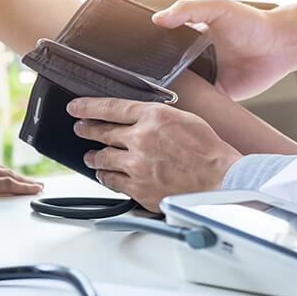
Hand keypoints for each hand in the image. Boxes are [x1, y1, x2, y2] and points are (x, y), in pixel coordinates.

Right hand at [0, 146, 42, 199]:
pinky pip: (8, 185)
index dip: (1, 171)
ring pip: (9, 176)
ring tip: (37, 187)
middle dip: (17, 176)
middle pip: (2, 170)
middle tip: (31, 182)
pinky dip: (23, 187)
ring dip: (24, 182)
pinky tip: (33, 189)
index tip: (9, 175)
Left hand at [67, 98, 241, 211]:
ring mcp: (137, 165)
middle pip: (102, 132)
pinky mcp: (138, 188)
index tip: (75, 108)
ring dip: (93, 156)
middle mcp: (141, 139)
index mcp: (153, 116)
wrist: (221, 181)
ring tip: (91, 156)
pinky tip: (105, 175)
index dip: (88, 107)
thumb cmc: (209, 151)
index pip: (110, 107)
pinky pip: (111, 181)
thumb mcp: (183, 119)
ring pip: (102, 158)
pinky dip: (106, 177)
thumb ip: (156, 117)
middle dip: (87, 130)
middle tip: (80, 129)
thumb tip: (137, 117)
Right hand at [152, 0, 296, 99]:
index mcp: (189, 38)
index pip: (161, 47)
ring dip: (174, 93)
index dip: (150, 53)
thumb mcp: (216, 7)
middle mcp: (194, 59)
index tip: (139, 59)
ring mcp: (205, 78)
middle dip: (159, 77)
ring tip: (165, 94)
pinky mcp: (217, 95)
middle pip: (167, 72)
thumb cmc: (251, 23)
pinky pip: (200, 104)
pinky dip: (193, 106)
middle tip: (149, 81)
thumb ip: (187, 10)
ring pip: (180, 90)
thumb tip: (158, 18)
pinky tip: (186, 104)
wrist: (280, 46)